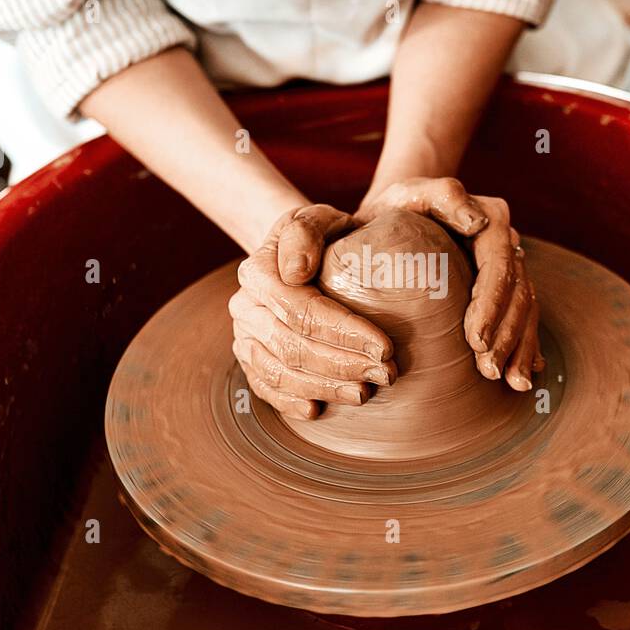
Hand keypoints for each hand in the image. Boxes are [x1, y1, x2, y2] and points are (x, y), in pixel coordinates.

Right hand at [230, 205, 396, 419]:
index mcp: (258, 271)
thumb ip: (306, 231)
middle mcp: (244, 306)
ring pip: (279, 372)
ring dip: (324, 387)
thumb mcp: (319, 218)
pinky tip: (319, 411)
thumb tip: (295, 271)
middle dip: (343, 365)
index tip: (385, 347)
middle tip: (386, 374)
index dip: (344, 333)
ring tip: (365, 393)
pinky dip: (291, 401)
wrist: (301, 254)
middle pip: (292, 346)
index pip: (302, 310)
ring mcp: (244, 336)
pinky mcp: (250, 358)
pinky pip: (265, 387)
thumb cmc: (321, 237)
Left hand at [356, 178, 543, 390]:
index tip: (477, 342)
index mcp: (491, 219)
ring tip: (513, 382)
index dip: (492, 305)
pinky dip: (524, 347)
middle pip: (518, 293)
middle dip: (508, 335)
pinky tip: (523, 374)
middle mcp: (505, 243)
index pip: (500, 266)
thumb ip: (443, 196)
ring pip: (525, 309)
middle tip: (489, 371)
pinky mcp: (500, 289)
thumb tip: (477, 223)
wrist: (391, 215)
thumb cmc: (393, 207)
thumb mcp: (409, 193)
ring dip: (520, 347)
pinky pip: (521, 318)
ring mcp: (506, 267)